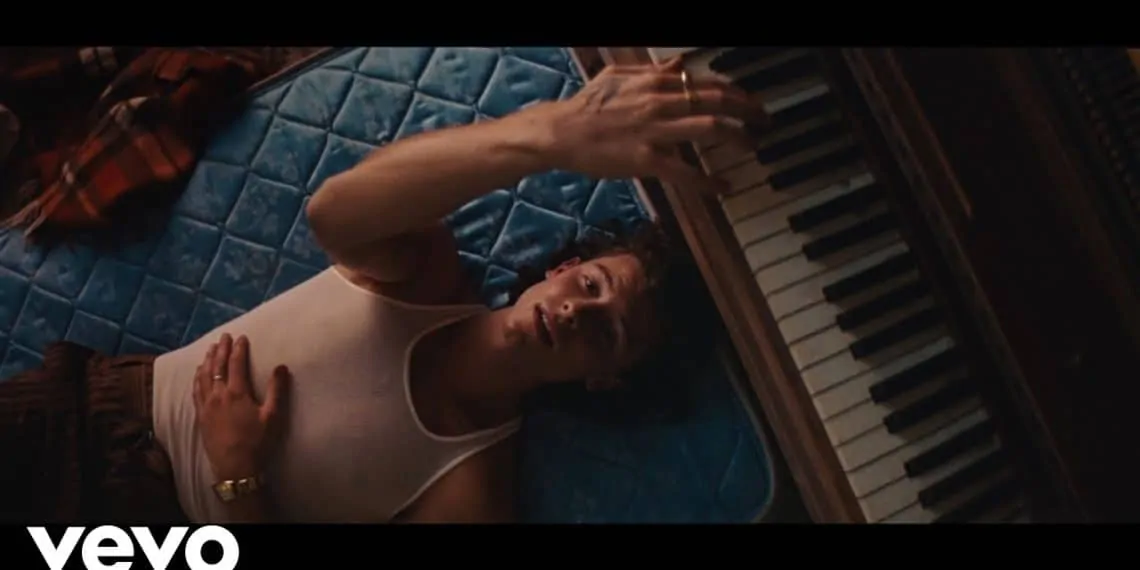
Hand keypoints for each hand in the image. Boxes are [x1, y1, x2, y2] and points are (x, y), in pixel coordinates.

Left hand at [193, 333, 289, 481]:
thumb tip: (281, 366)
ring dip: (207, 360)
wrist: (235, 466)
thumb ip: (277, 390)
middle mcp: (218, 394)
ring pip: (203, 376)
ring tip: (210, 349)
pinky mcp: (200, 415)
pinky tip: (198, 373)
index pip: (236, 364)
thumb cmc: (257, 442)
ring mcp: (206, 405)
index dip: (239, 349)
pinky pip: (195, 390)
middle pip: (217, 366)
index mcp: (237, 393)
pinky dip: (197, 377)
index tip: (241, 338)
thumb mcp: (273, 416)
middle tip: (224, 337)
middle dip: (220, 349)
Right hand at [536, 58, 764, 191]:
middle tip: (764, 120)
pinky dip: (709, 182)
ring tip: (753, 144)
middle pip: (716, 99)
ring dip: (738, 135)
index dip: (734, 90)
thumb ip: (652, 71)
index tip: (748, 100)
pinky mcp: (646, 159)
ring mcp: (655, 131)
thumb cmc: (587, 106)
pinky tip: (724, 189)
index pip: (705, 81)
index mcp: (654, 82)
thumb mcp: (618, 76)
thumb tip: (679, 64)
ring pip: (709, 127)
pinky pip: (685, 172)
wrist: (562, 132)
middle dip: (747, 108)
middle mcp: (659, 102)